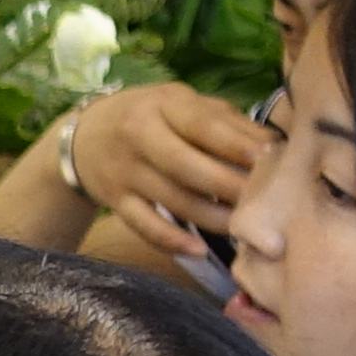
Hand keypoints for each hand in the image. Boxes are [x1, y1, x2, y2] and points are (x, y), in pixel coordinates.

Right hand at [61, 81, 268, 256]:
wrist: (82, 138)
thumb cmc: (149, 117)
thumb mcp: (182, 105)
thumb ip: (226, 122)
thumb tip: (273, 146)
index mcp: (162, 105)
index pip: (202, 125)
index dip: (235, 144)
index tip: (269, 159)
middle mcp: (139, 136)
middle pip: (187, 167)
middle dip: (229, 186)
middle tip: (263, 202)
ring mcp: (125, 172)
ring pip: (172, 200)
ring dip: (212, 218)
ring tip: (244, 227)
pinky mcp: (115, 202)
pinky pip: (144, 226)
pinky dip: (171, 240)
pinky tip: (199, 250)